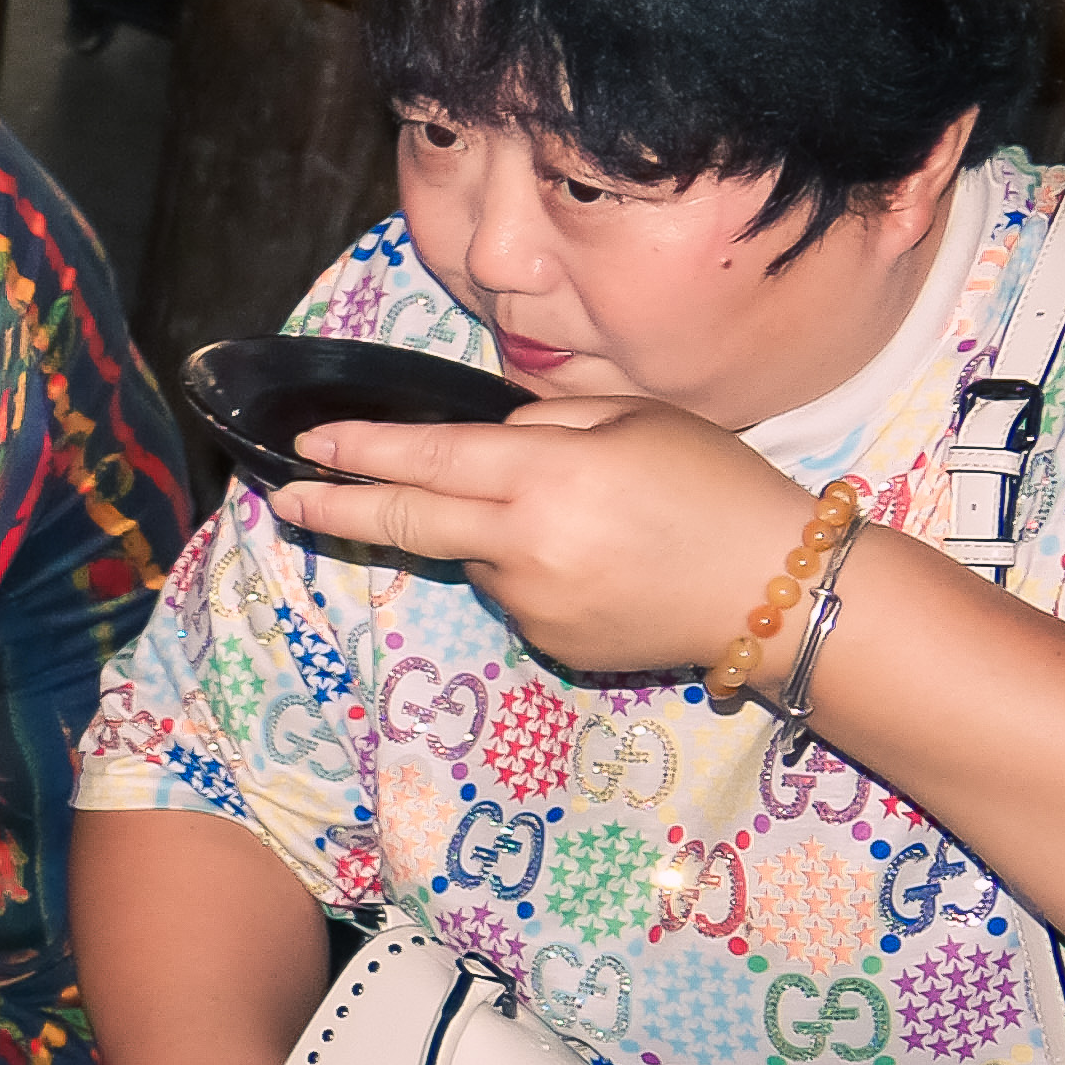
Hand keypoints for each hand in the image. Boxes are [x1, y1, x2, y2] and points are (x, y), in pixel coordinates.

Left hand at [270, 399, 811, 682]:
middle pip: (409, 522)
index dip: (361, 452)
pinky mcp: (548, 644)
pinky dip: (532, 569)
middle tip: (287, 500)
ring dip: (491, 532)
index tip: (307, 445)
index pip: (427, 460)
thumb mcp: (636, 420)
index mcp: (547, 476)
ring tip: (590, 522)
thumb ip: (543, 425)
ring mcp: (532, 603)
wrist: (777, 591)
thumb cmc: (715, 487)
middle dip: (338, 508)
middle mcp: (525, 545)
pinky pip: (515, 592)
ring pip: (474, 554)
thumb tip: (479, 441)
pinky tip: (600, 564)